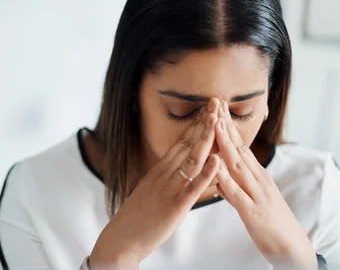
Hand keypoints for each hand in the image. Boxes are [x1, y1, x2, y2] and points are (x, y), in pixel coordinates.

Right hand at [89, 98, 220, 269]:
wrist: (121, 238)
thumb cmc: (137, 217)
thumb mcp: (151, 190)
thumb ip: (166, 178)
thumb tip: (180, 169)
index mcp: (160, 170)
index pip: (181, 141)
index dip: (196, 124)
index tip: (208, 108)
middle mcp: (165, 174)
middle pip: (188, 144)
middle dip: (204, 123)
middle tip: (217, 102)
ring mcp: (170, 188)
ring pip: (192, 159)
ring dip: (206, 139)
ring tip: (218, 120)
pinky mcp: (175, 205)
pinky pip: (192, 187)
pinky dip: (206, 174)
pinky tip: (217, 161)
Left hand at [214, 101, 316, 269]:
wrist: (293, 250)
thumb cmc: (271, 224)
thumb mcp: (252, 200)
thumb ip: (236, 187)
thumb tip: (221, 176)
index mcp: (258, 176)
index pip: (240, 146)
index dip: (228, 127)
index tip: (218, 109)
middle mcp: (259, 180)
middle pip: (239, 149)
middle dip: (226, 126)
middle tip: (215, 104)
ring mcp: (257, 194)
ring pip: (238, 165)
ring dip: (225, 144)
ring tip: (215, 125)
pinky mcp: (253, 213)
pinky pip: (237, 194)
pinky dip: (225, 180)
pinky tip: (216, 168)